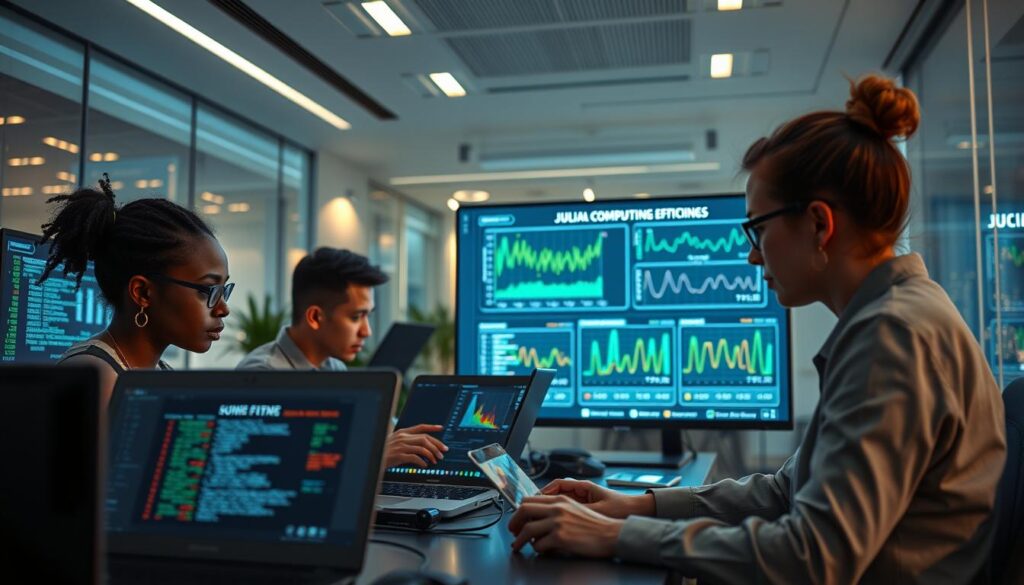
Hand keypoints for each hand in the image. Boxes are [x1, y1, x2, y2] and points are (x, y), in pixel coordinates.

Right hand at [384, 424, 447, 467]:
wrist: (372, 458)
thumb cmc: (383, 452)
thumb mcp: (394, 442)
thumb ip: (406, 441)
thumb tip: (422, 446)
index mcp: (402, 432)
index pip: (420, 427)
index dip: (432, 427)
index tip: (441, 428)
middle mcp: (402, 437)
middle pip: (425, 438)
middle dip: (436, 445)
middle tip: (443, 451)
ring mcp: (401, 446)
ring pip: (422, 447)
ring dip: (432, 454)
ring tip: (436, 460)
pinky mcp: (399, 455)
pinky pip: (415, 457)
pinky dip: (422, 462)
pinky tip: (425, 465)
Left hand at [508, 495, 623, 557]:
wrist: (611, 534)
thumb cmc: (596, 525)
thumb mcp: (575, 509)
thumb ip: (557, 509)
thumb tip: (539, 517)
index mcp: (560, 500)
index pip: (530, 499)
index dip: (519, 510)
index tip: (517, 519)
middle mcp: (557, 508)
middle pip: (524, 510)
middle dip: (514, 522)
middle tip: (513, 531)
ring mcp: (558, 523)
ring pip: (527, 529)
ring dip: (519, 539)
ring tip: (517, 546)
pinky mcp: (560, 538)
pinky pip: (538, 545)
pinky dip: (536, 549)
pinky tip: (540, 550)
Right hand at [540, 478, 654, 518]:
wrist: (635, 511)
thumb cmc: (620, 507)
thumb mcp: (597, 510)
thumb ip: (578, 511)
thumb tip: (560, 517)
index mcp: (584, 486)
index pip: (558, 484)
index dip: (544, 491)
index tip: (535, 500)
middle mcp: (582, 491)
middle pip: (556, 492)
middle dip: (544, 500)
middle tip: (534, 510)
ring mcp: (583, 499)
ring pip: (561, 501)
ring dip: (551, 508)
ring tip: (541, 517)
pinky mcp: (586, 508)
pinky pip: (568, 509)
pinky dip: (560, 514)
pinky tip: (555, 523)